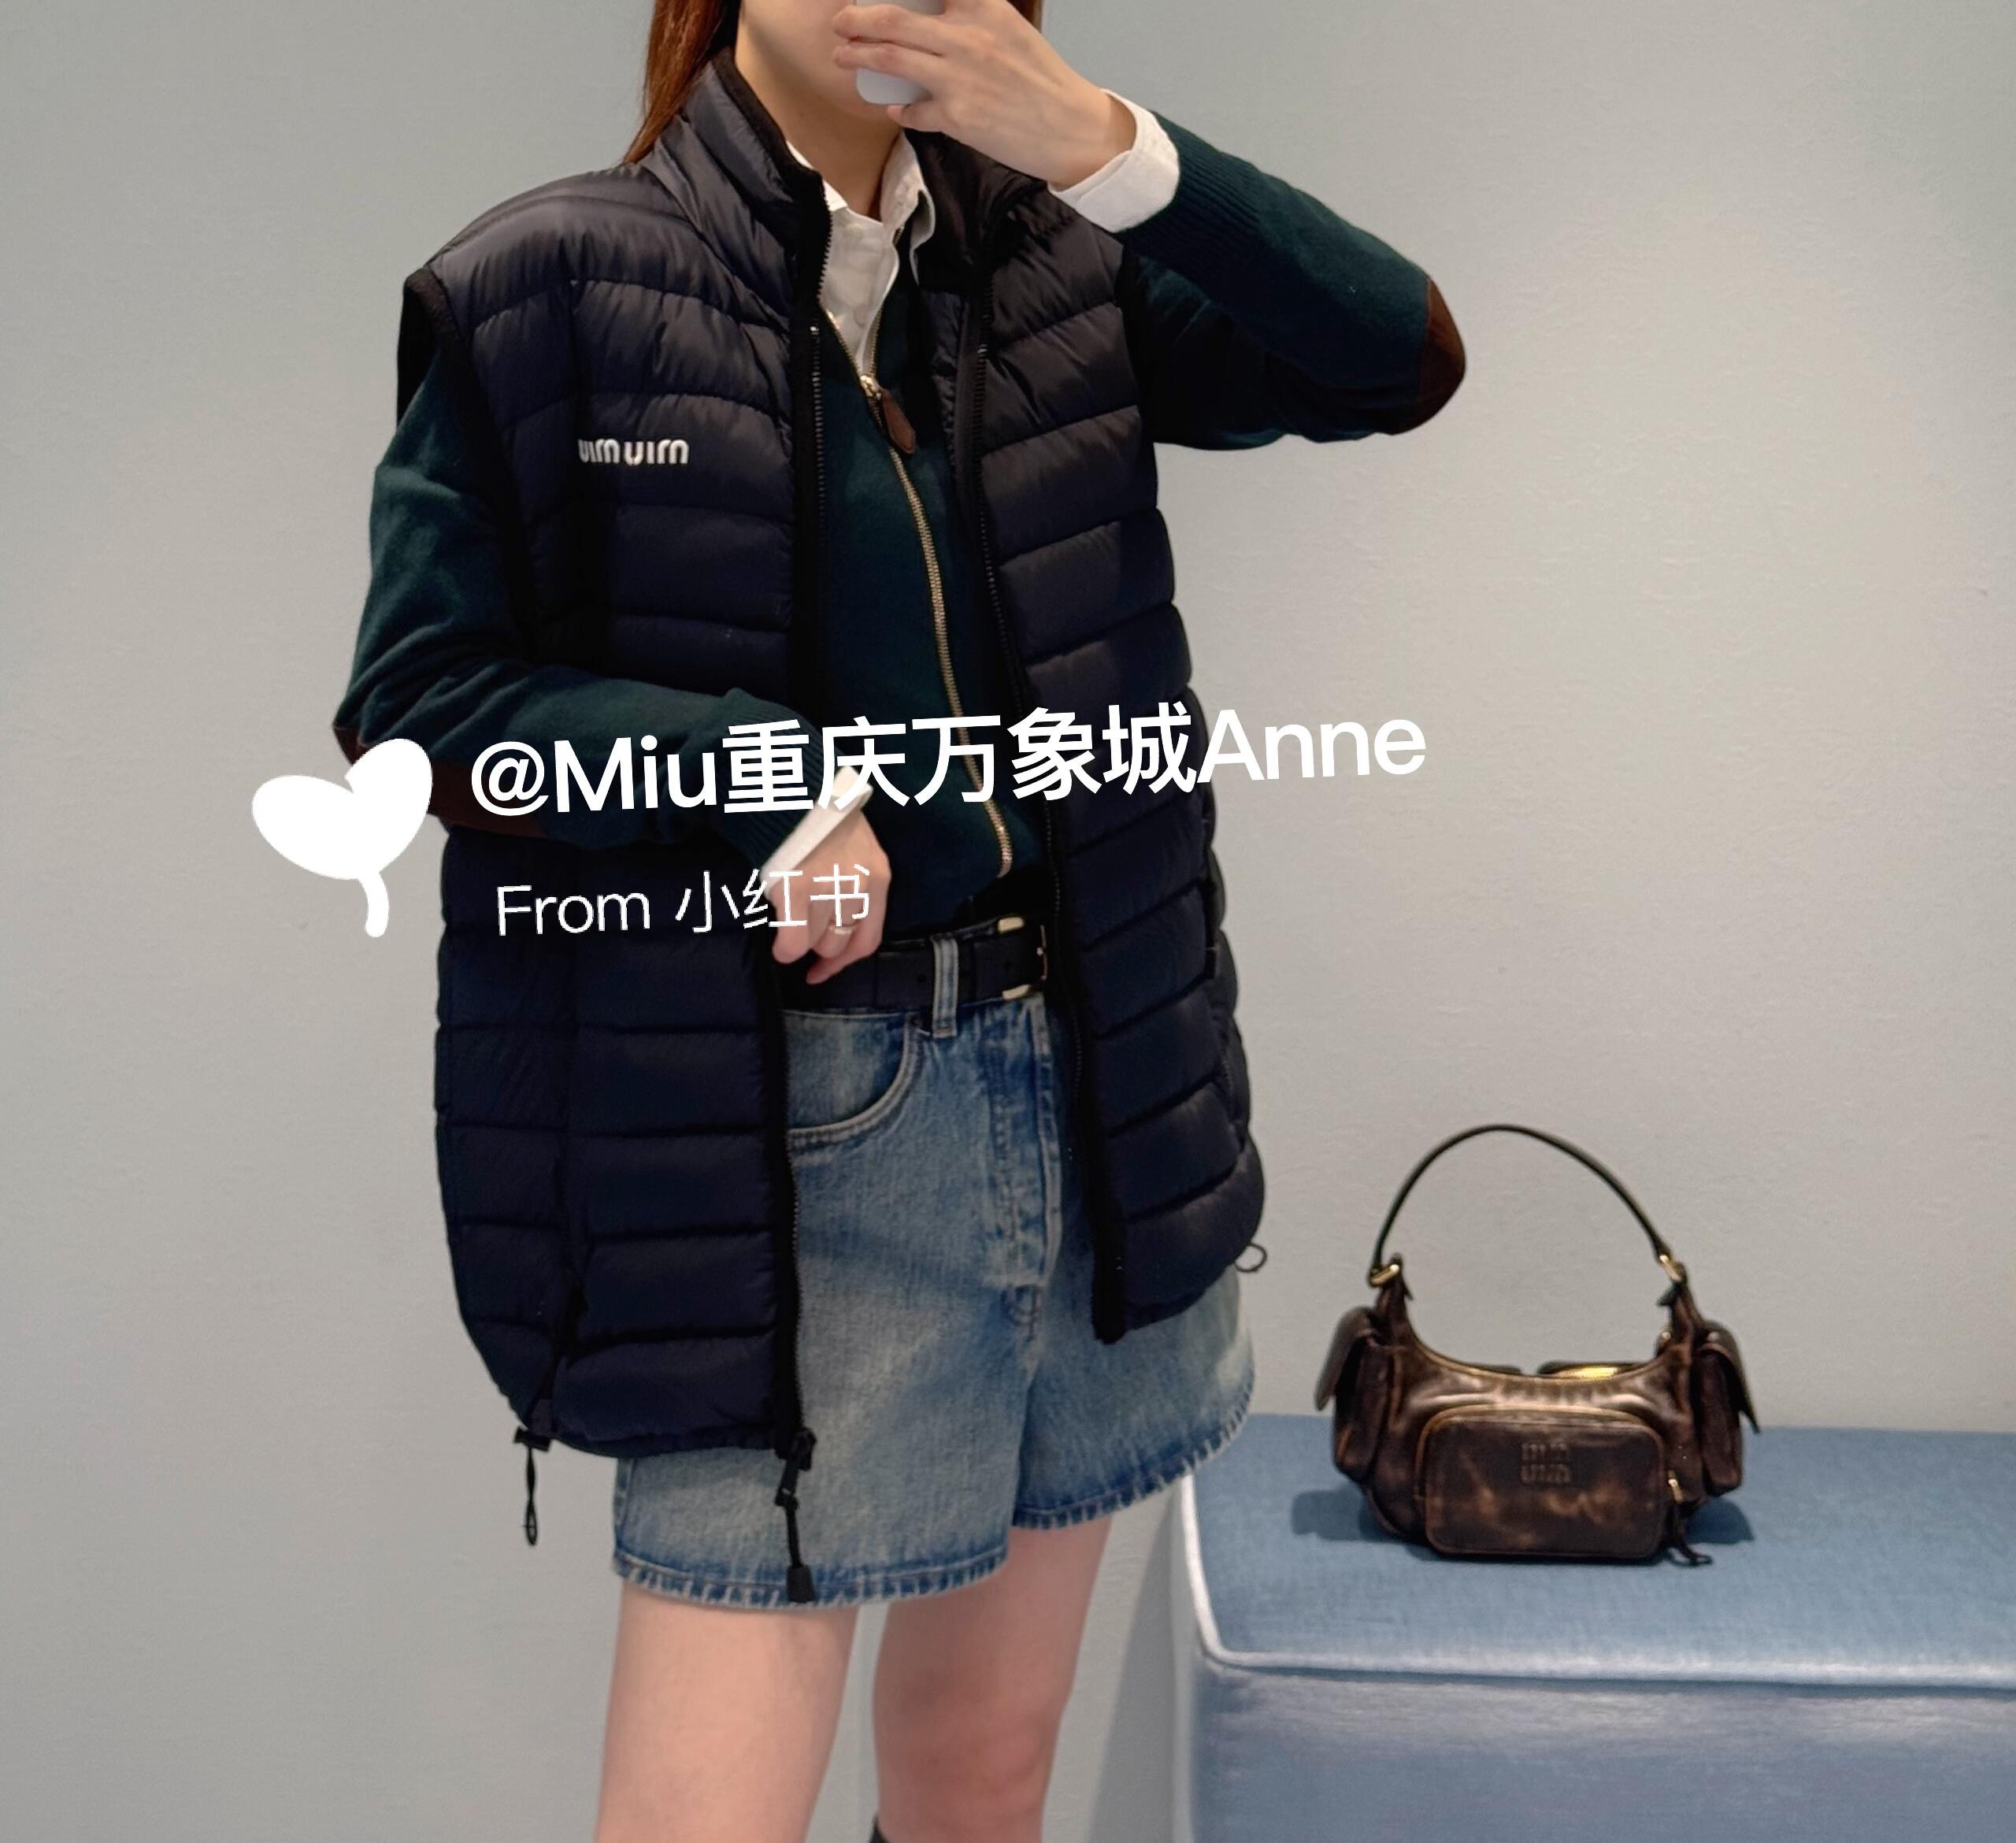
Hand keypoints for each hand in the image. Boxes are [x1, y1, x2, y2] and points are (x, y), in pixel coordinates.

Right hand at [767, 806, 890, 984]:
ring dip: (800, 943)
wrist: (793, 787)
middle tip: (801, 940)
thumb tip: (835, 915)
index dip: (845, 960)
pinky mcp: (798, 893)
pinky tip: (777, 940)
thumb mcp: (855, 845)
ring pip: (816, 944)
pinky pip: (793, 943)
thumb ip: (853, 880)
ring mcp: (829, 893)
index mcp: (877, 877)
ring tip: (786, 928)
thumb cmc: (818, 814)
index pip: (868, 938)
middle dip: (819, 948)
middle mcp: (859, 890)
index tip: (824, 970)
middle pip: (839, 943)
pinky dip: (784, 948)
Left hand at [830, 1, 1134, 188]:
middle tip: (841, 21)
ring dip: (860, 57)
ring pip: (892, 59)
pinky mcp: (957, 117)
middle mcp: (967, 37)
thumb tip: (933, 19)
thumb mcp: (1009, 30)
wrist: (1071, 128)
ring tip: (844, 56)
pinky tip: (896, 108)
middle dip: (858, 19)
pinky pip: (914, 110)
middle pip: (894, 20)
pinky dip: (901, 109)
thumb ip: (972, 18)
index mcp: (983, 8)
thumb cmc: (1042, 81)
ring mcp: (959, 78)